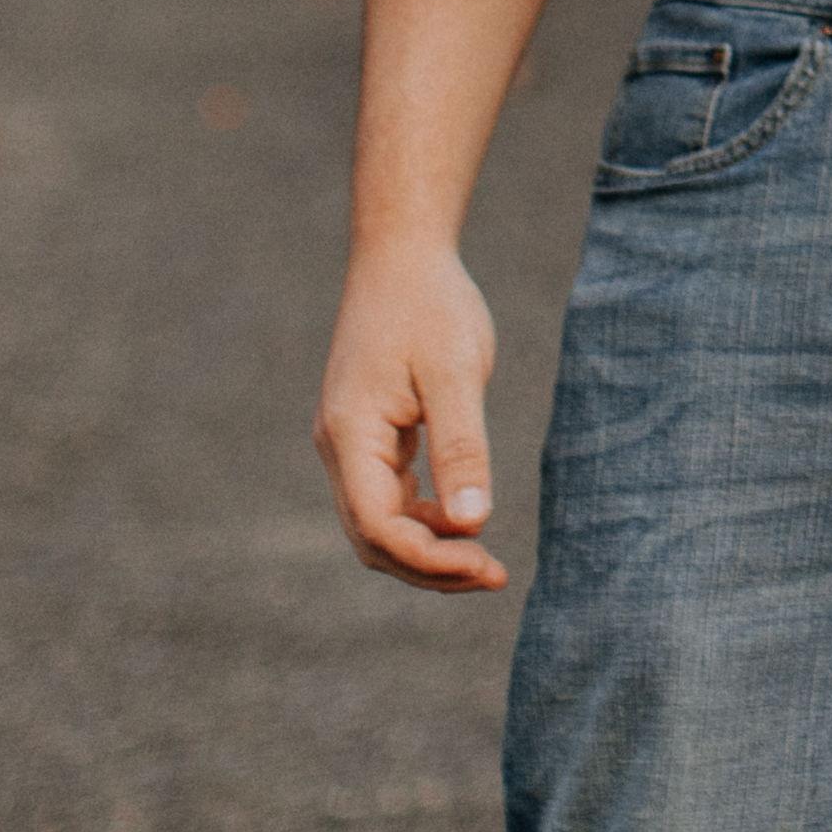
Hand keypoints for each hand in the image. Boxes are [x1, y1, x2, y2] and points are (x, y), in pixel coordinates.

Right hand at [315, 240, 505, 591]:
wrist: (402, 256)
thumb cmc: (432, 305)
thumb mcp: (456, 373)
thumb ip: (462, 447)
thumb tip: (474, 523)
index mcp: (350, 434)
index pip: (378, 527)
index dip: (430, 560)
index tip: (488, 566)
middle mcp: (338, 446)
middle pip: (372, 538)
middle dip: (429, 568)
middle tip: (494, 576)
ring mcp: (348, 443)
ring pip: (377, 524)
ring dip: (426, 550)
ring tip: (484, 562)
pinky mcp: (366, 435)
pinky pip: (386, 498)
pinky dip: (422, 521)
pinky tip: (464, 520)